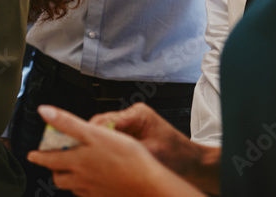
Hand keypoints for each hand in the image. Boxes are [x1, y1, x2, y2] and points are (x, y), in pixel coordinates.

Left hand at [27, 106, 204, 196]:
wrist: (149, 184)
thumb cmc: (125, 157)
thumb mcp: (93, 132)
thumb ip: (67, 122)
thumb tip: (44, 112)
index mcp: (75, 162)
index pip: (49, 161)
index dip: (38, 157)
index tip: (31, 155)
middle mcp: (81, 180)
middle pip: (59, 178)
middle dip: (54, 170)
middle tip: (55, 160)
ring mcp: (94, 191)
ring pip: (74, 187)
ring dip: (69, 179)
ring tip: (73, 169)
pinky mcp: (106, 196)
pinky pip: (89, 193)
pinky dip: (86, 186)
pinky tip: (94, 179)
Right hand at [90, 104, 220, 192]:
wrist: (191, 162)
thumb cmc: (177, 156)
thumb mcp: (149, 153)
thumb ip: (125, 148)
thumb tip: (101, 149)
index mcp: (138, 114)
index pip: (107, 119)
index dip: (94, 133)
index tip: (83, 144)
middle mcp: (133, 114)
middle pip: (103, 123)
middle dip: (95, 137)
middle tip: (85, 152)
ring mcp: (132, 122)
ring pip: (106, 129)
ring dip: (102, 142)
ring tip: (97, 155)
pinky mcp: (132, 130)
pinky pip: (114, 135)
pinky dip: (109, 145)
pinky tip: (107, 156)